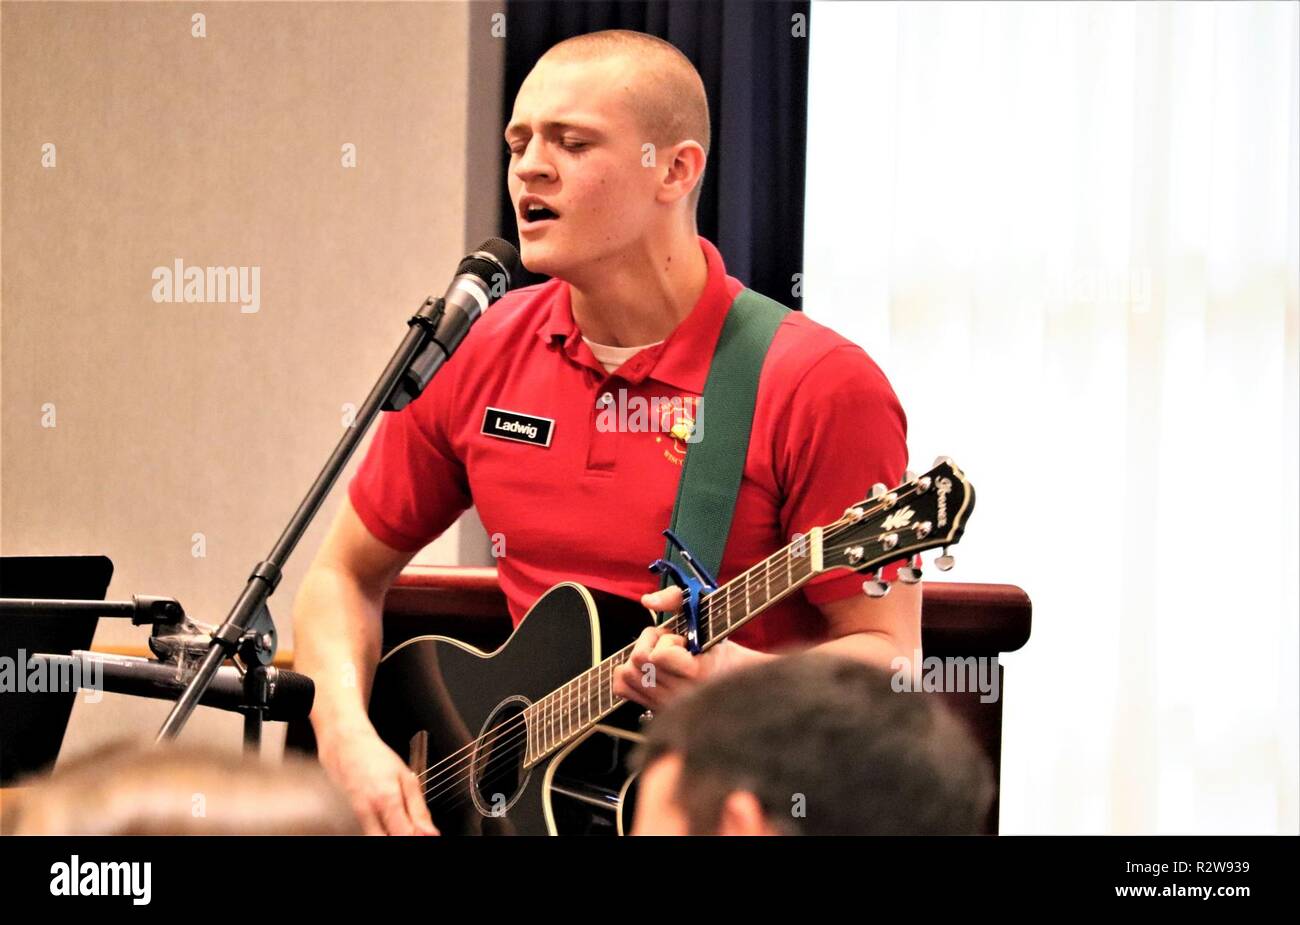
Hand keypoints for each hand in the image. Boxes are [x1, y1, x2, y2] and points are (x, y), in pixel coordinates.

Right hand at [317, 725, 438, 835]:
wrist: (345, 748)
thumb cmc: (377, 758)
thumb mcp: (407, 778)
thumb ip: (420, 809)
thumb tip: (431, 833)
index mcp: (387, 799)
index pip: (405, 835)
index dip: (419, 837)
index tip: (427, 833)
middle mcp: (369, 813)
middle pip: (388, 841)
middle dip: (405, 837)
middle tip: (415, 828)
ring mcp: (358, 818)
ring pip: (378, 839)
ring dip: (394, 833)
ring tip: (404, 822)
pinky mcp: (354, 819)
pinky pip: (371, 833)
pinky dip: (384, 831)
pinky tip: (391, 821)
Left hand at [611, 586, 732, 709]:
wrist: (738, 685)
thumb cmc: (724, 650)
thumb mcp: (707, 618)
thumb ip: (676, 599)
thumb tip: (647, 600)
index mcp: (697, 674)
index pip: (660, 655)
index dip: (668, 639)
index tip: (685, 641)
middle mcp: (680, 695)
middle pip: (638, 660)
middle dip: (650, 642)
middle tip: (670, 643)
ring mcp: (666, 705)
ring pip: (627, 673)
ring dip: (640, 657)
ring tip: (662, 656)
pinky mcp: (655, 709)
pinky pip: (622, 688)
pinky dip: (628, 673)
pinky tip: (648, 668)